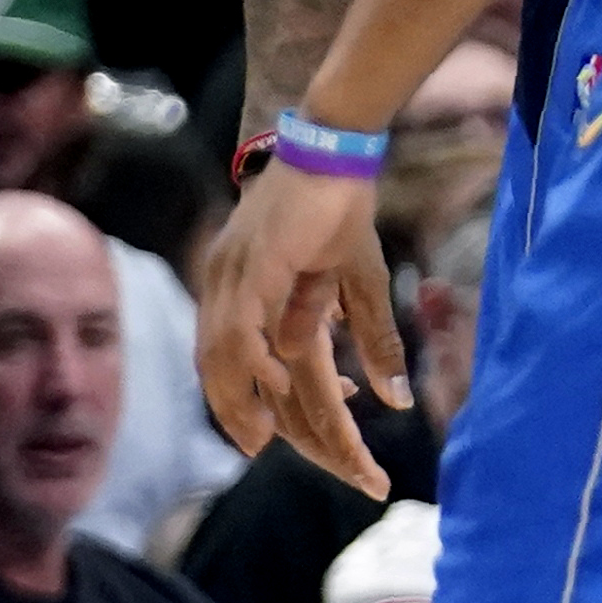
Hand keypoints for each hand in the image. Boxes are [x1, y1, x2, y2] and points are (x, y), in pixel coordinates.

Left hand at [197, 159, 407, 496]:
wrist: (333, 151)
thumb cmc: (340, 208)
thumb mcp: (352, 284)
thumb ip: (357, 335)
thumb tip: (381, 393)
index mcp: (240, 289)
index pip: (235, 360)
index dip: (250, 402)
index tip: (275, 438)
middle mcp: (224, 285)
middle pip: (220, 367)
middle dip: (241, 415)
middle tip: (261, 450)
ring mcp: (232, 275)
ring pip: (222, 354)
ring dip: (242, 401)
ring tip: (262, 437)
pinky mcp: (252, 266)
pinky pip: (240, 325)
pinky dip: (251, 361)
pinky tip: (274, 385)